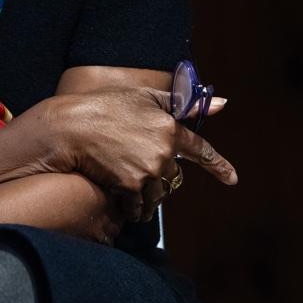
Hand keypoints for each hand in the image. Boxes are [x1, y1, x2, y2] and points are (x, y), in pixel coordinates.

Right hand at [20, 87, 236, 221]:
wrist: (70, 127)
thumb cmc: (104, 107)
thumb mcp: (144, 97)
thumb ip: (182, 103)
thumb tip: (221, 103)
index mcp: (170, 128)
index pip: (201, 150)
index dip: (218, 165)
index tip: (232, 178)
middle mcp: (163, 152)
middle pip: (172, 176)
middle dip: (158, 175)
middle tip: (135, 166)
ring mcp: (148, 171)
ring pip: (157, 193)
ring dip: (147, 194)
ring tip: (127, 184)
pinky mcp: (130, 186)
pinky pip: (139, 205)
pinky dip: (133, 205)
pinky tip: (122, 198)